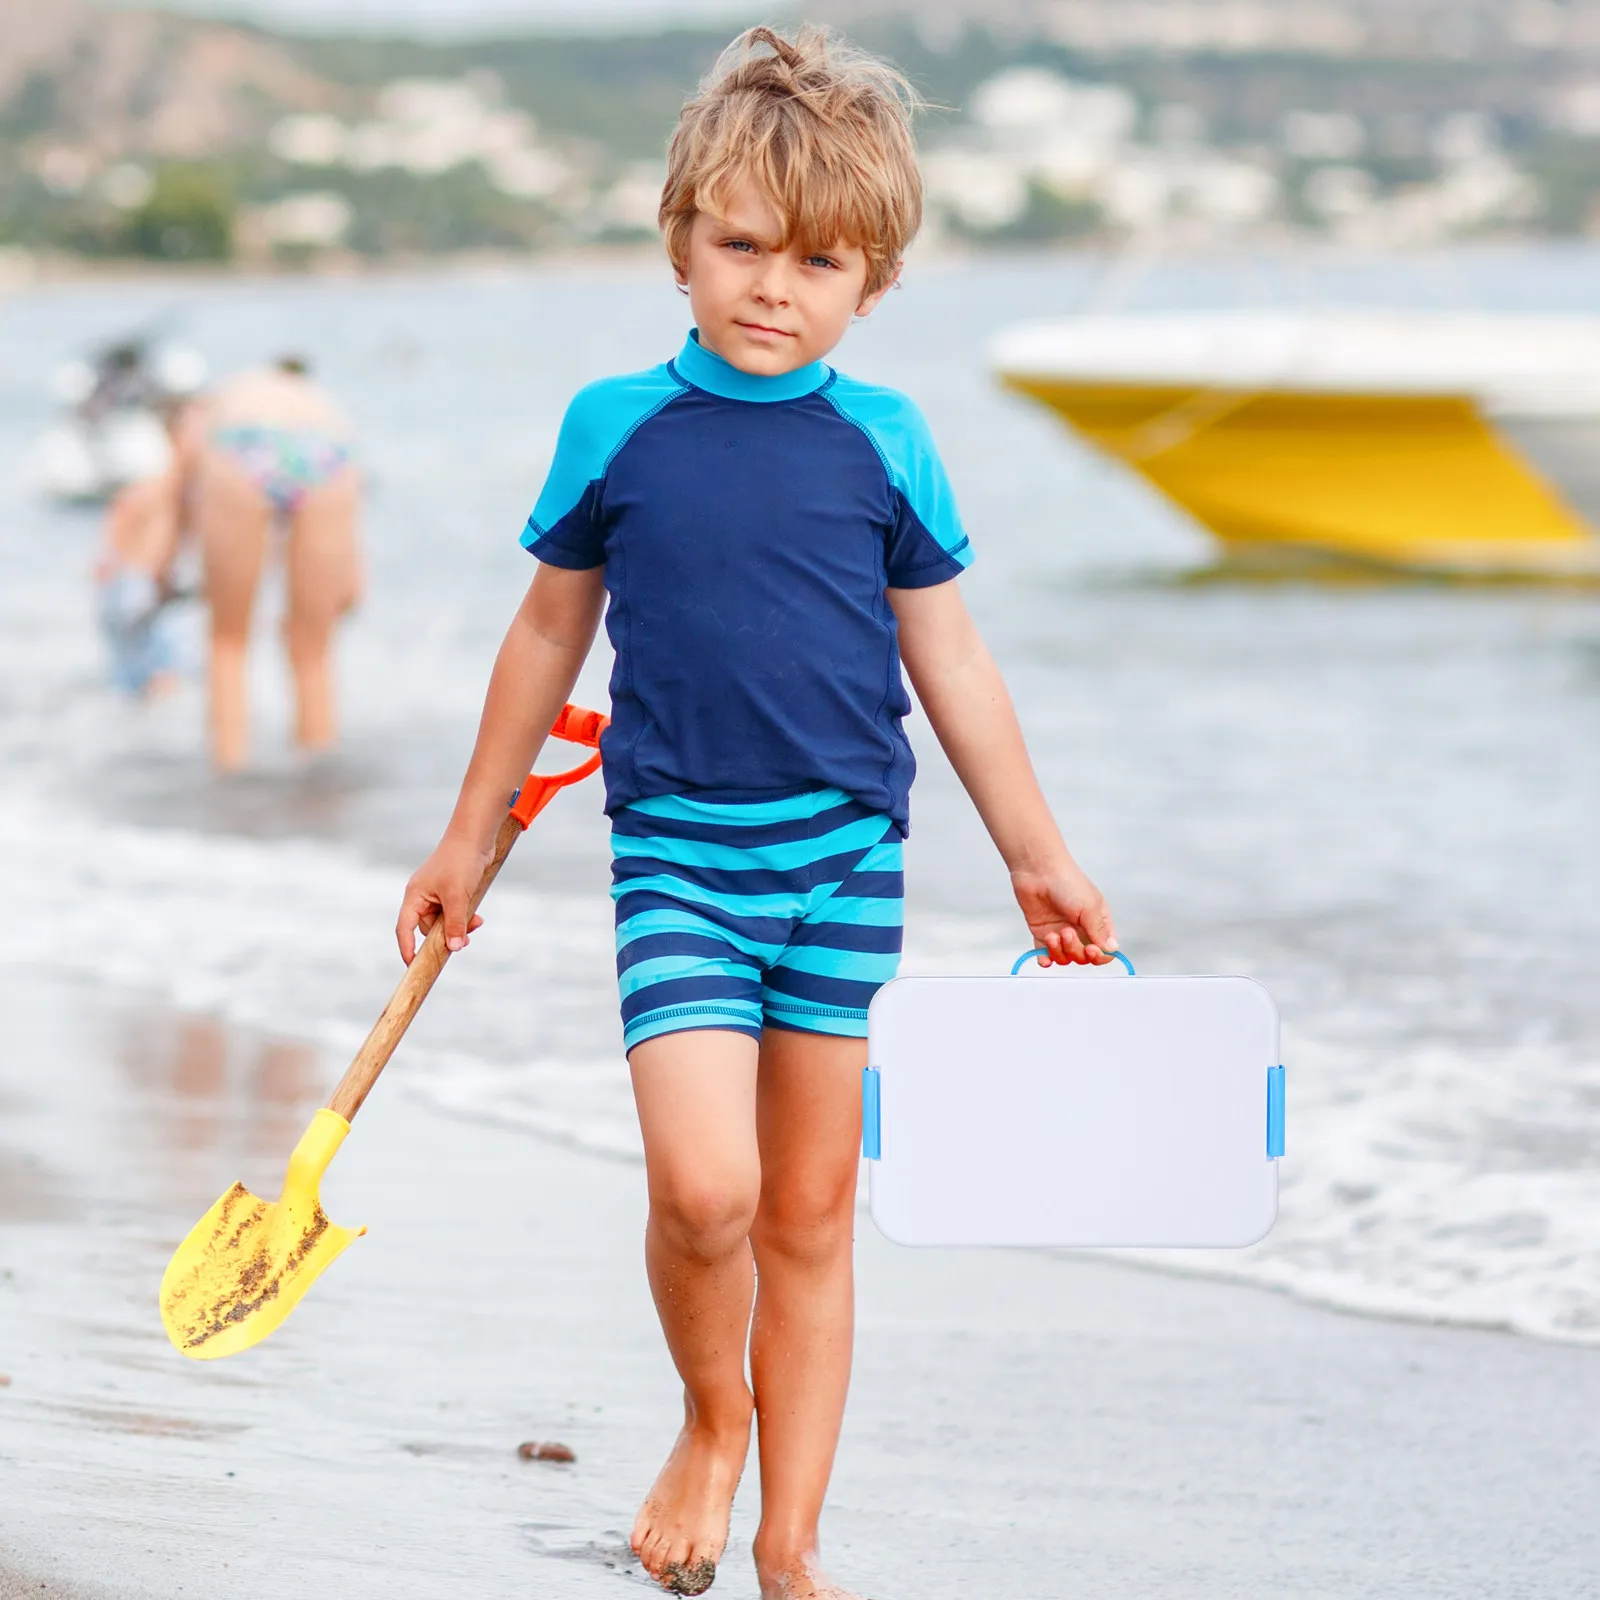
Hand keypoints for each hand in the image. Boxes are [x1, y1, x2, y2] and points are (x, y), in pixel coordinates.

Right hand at [395, 835, 489, 964]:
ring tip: (477, 923)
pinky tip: (478, 917)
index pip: (404, 928)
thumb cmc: (460, 862)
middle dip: (445, 936)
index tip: (413, 965)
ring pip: (443, 922)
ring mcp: (436, 894)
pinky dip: (464, 918)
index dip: (407, 948)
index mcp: (414, 896)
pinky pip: (454, 913)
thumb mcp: (457, 896)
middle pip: (427, 928)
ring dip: (459, 927)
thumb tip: (454, 948)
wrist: (476, 838)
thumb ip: (455, 924)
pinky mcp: (451, 892)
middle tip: (465, 941)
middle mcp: (422, 896)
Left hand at [1011, 858, 1117, 966]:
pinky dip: (1045, 959)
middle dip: (1075, 950)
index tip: (1090, 949)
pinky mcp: (1042, 933)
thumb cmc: (1067, 881)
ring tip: (1053, 935)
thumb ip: (1099, 931)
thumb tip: (1111, 950)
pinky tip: (1044, 957)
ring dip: (1059, 951)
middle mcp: (1081, 929)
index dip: (1099, 955)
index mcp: (1097, 922)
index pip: (1104, 950)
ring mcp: (1061, 932)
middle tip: (1066, 932)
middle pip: (1083, 957)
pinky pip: (1045, 954)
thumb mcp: (1088, 907)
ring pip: (1065, 958)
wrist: (1038, 870)